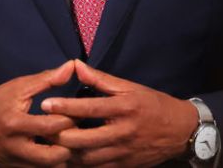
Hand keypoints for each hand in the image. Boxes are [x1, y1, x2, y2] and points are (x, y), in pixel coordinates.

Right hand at [0, 60, 77, 166]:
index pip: (52, 126)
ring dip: (63, 157)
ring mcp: (15, 162)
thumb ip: (47, 79)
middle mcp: (15, 147)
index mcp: (15, 123)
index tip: (80, 112)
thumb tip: (72, 66)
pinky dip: (51, 164)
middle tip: (77, 133)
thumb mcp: (18, 87)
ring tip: (69, 142)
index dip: (70, 119)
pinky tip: (57, 151)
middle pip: (53, 157)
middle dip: (70, 146)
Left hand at [42, 60, 198, 166]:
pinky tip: (67, 158)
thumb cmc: (153, 104)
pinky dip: (80, 165)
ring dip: (66, 153)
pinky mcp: (124, 166)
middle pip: (83, 139)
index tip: (45, 104)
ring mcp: (123, 152)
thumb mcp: (130, 87)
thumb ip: (101, 79)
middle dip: (59, 135)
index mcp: (124, 108)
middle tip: (41, 128)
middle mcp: (122, 132)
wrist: (180, 131)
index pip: (89, 108)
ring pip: (87, 158)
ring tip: (49, 144)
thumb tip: (76, 65)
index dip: (65, 107)